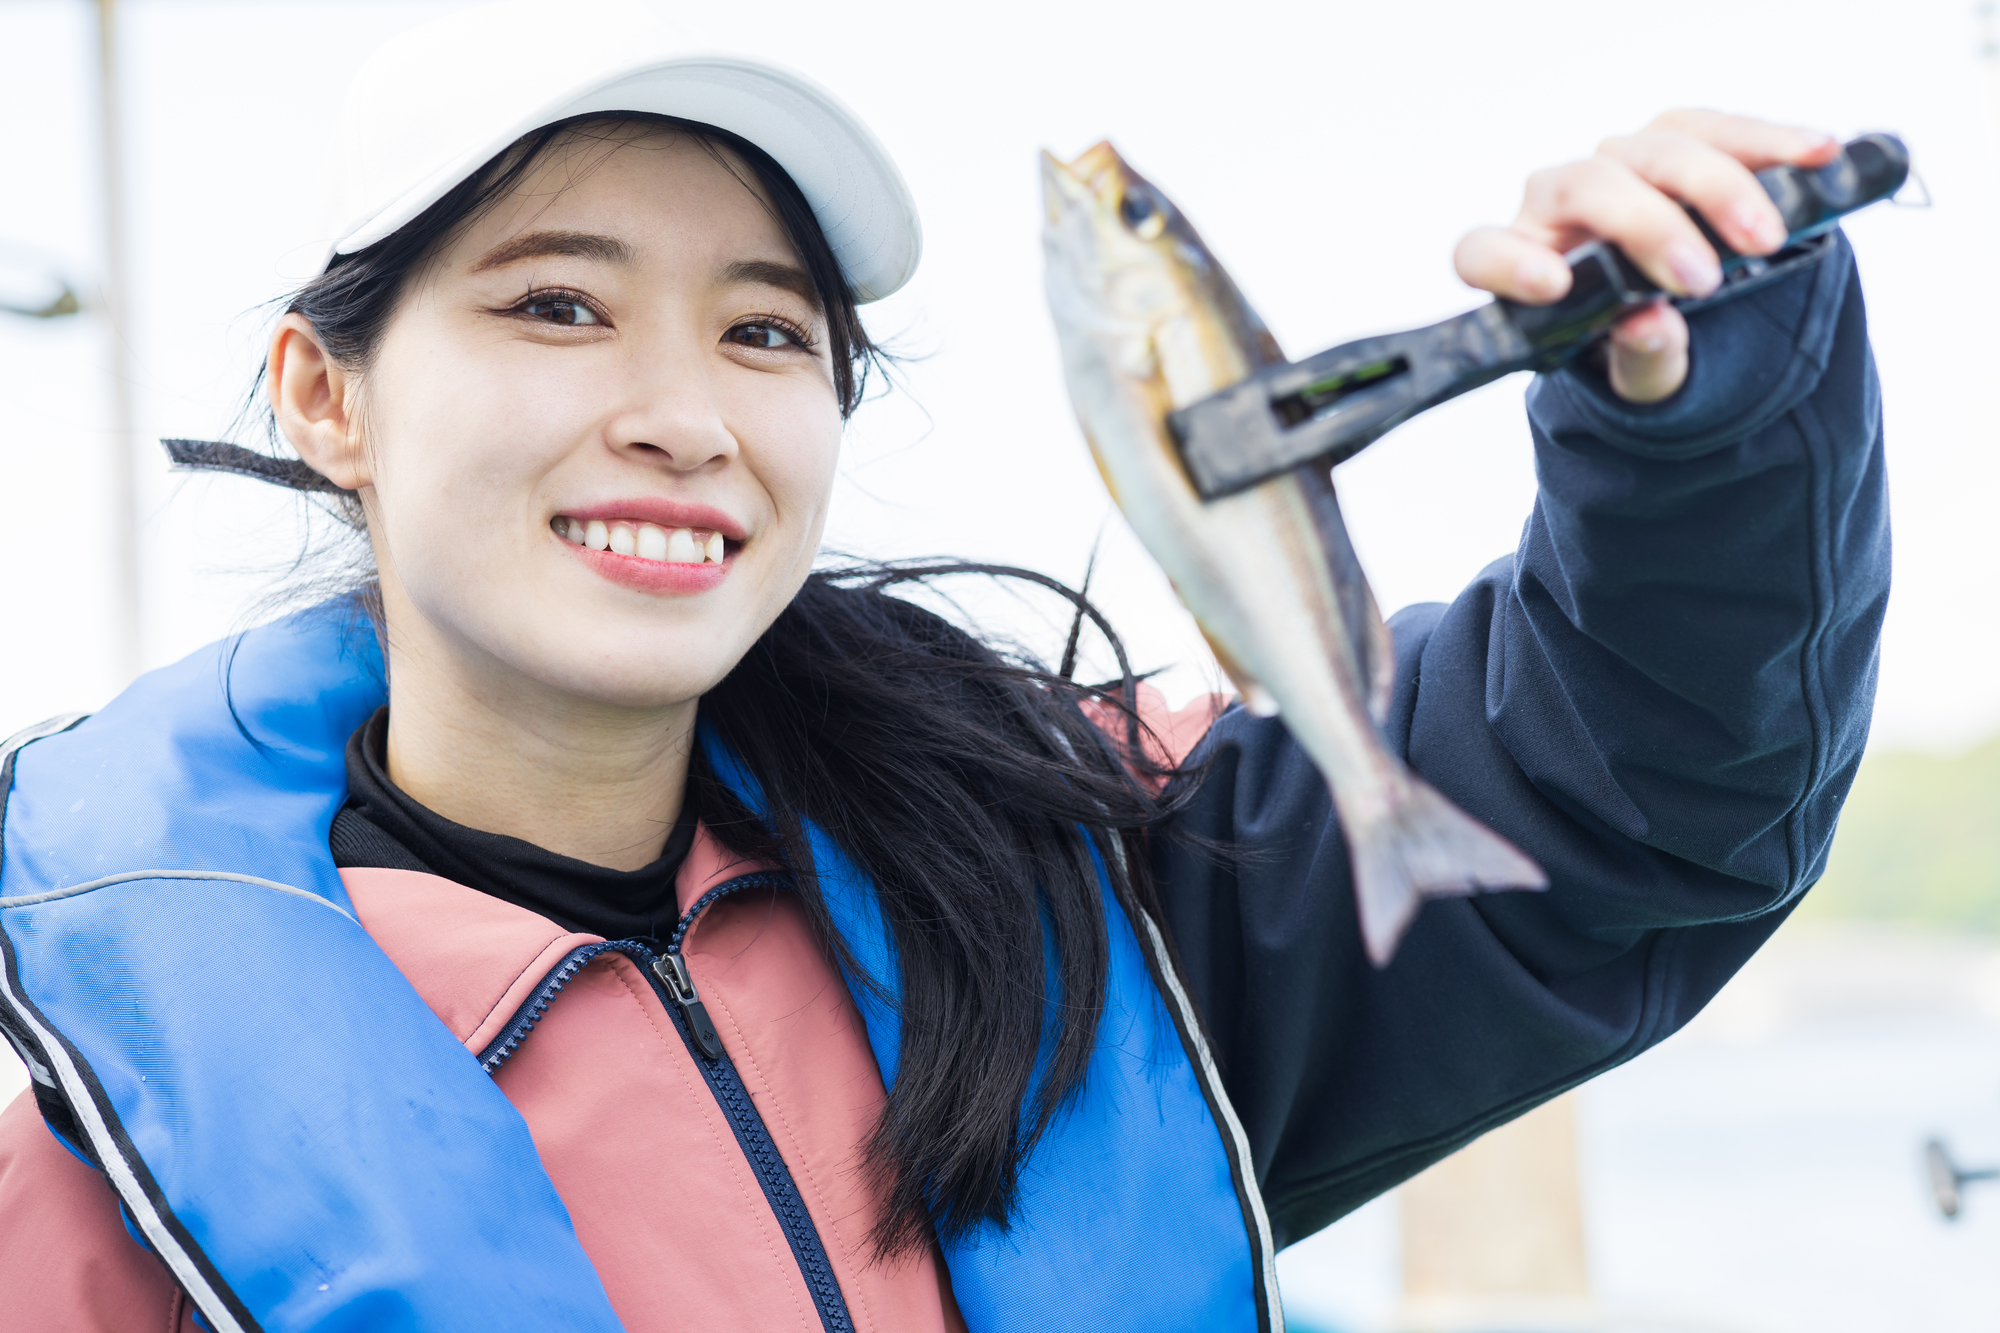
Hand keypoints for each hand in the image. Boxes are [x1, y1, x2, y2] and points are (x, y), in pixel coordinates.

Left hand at [1454, 110, 1840, 403]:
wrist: (1680, 311)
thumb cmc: (1635, 346)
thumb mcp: (1638, 375)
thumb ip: (1639, 360)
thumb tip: (1648, 327)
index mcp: (1524, 264)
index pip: (1484, 251)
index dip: (1510, 265)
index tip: (1555, 286)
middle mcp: (1560, 204)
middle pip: (1591, 186)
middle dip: (1649, 228)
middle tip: (1704, 281)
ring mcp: (1620, 164)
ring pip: (1659, 148)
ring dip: (1719, 187)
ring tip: (1770, 238)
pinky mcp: (1680, 140)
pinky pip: (1718, 128)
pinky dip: (1770, 144)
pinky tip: (1816, 157)